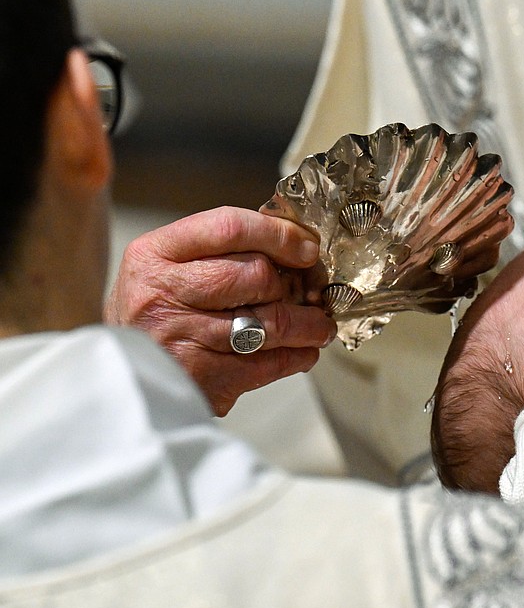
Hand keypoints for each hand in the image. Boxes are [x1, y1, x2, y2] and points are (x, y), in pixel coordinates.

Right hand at [105, 206, 336, 415]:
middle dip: (295, 283)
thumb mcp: (166, 269)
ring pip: (273, 321)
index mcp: (154, 255)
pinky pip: (270, 362)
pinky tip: (303, 351)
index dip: (279, 234)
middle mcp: (164, 293)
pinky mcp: (204, 377)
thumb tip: (294, 245)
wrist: (119, 380)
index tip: (307, 247)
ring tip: (320, 325)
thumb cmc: (153, 316)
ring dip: (310, 324)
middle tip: (312, 290)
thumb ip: (218, 251)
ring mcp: (184, 337)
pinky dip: (298, 356)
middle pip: (257, 274)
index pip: (229, 227)